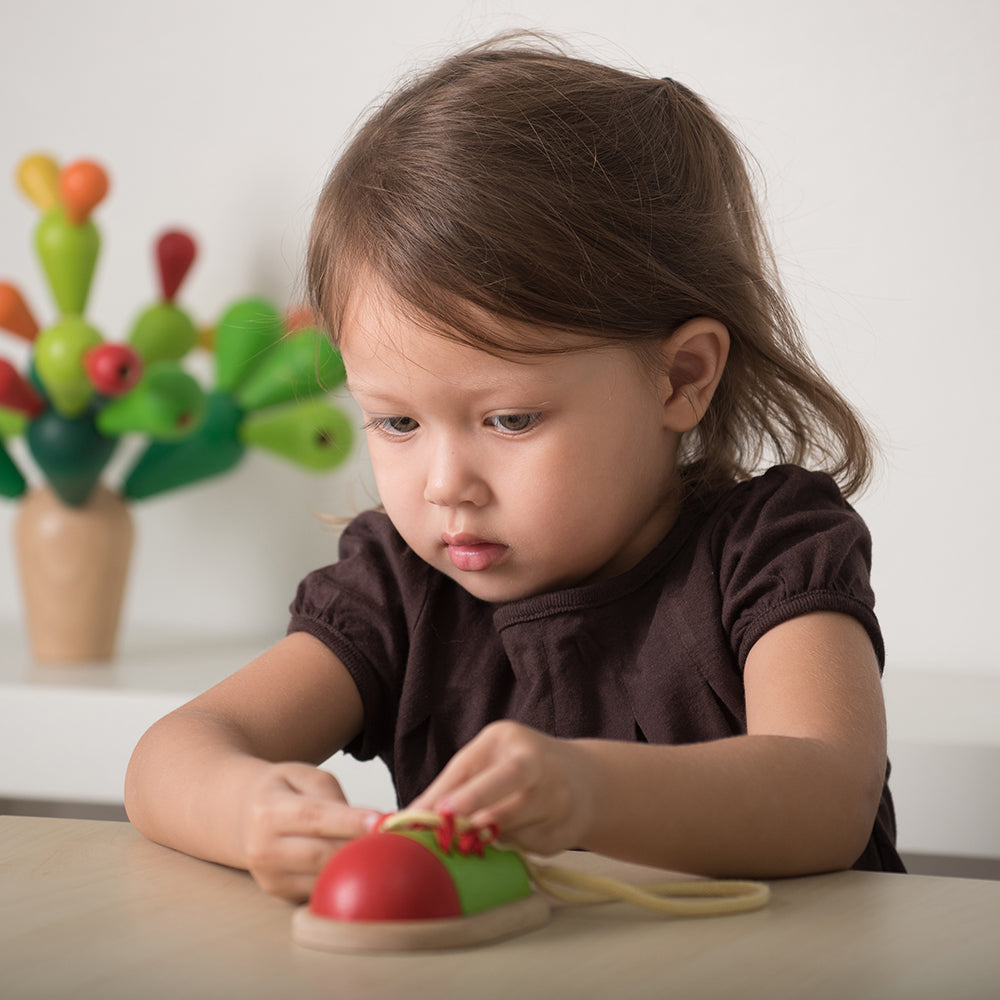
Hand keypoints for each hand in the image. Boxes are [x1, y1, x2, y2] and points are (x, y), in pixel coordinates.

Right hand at [238, 762, 378, 900]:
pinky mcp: (280, 894)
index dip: (349, 821)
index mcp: (267, 811)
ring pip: (323, 877)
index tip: (380, 821)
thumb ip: (332, 796)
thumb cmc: (281, 791)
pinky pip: (321, 889)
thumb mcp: (303, 775)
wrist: (241, 816)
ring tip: (377, 849)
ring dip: (355, 865)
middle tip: (389, 837)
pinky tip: (358, 863)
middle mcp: (262, 849)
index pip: (314, 818)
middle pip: (321, 854)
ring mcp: (269, 877)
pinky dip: (343, 877)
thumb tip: (366, 822)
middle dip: (358, 847)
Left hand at [410, 720, 595, 855]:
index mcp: (513, 742)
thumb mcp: (486, 761)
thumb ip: (449, 786)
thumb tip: (407, 817)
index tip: (440, 812)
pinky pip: (522, 847)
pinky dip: (511, 844)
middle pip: (509, 781)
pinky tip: (521, 829)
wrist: (584, 782)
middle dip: (479, 800)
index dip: (464, 790)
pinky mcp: (562, 833)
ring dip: (487, 834)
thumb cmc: (519, 767)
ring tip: (482, 829)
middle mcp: (539, 765)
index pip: (486, 764)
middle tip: (451, 821)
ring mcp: (556, 799)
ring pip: (509, 825)